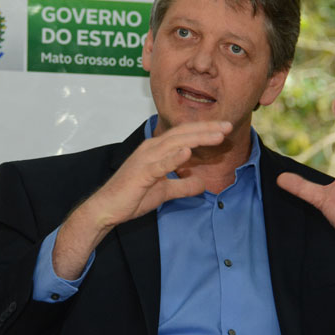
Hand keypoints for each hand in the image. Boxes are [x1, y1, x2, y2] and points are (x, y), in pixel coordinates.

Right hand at [89, 120, 232, 226]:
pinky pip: (159, 164)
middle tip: (228, 125)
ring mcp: (145, 159)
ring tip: (218, 135)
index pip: (184, 135)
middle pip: (183, 134)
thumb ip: (184, 185)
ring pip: (175, 144)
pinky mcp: (141, 173)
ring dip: (198, 138)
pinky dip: (174, 158)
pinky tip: (188, 152)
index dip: (205, 130)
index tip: (225, 128)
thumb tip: (202, 184)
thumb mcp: (165, 191)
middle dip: (207, 128)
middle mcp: (151, 148)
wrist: (106, 208)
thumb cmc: (131, 197)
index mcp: (157, 149)